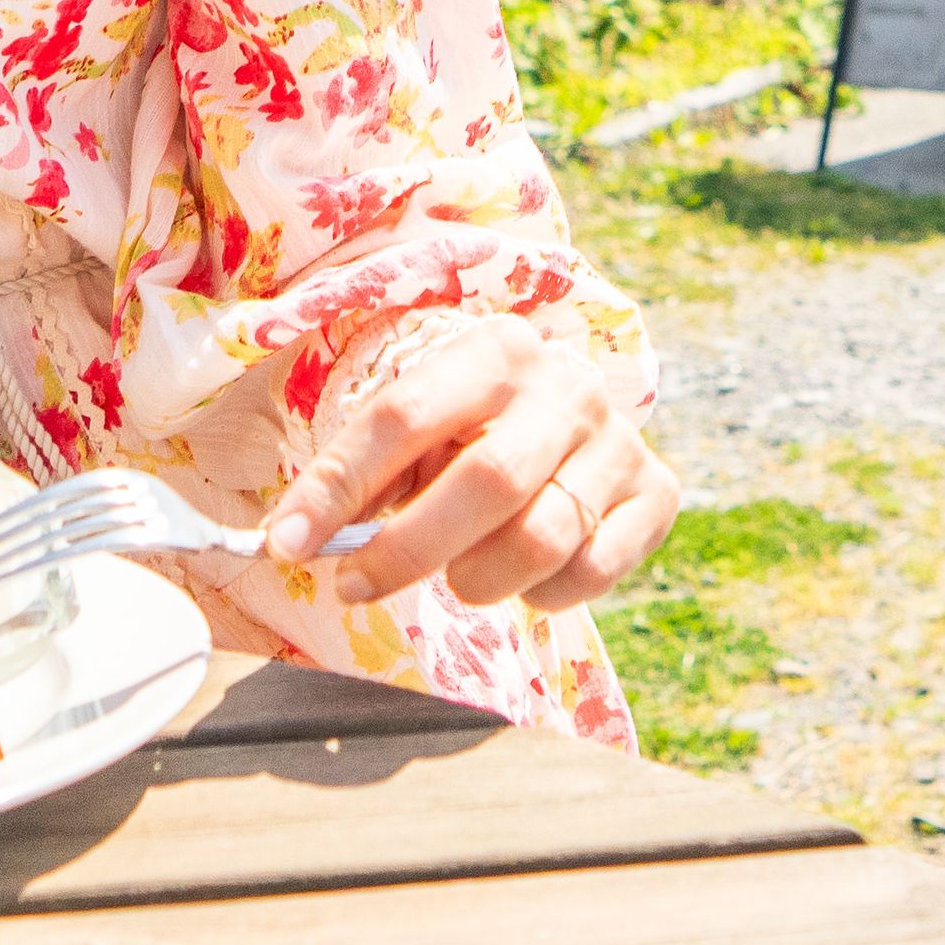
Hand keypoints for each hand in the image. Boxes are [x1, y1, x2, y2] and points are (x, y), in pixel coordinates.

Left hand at [261, 313, 666, 617]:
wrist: (572, 420)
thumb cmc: (469, 432)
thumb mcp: (418, 430)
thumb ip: (363, 476)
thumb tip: (294, 540)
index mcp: (493, 350)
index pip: (403, 417)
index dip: (336, 486)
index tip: (287, 544)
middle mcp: (566, 385)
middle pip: (488, 481)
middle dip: (409, 549)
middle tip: (358, 587)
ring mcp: (618, 440)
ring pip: (543, 538)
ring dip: (478, 580)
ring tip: (458, 575)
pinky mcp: (657, 493)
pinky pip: (592, 572)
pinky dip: (543, 593)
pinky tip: (526, 574)